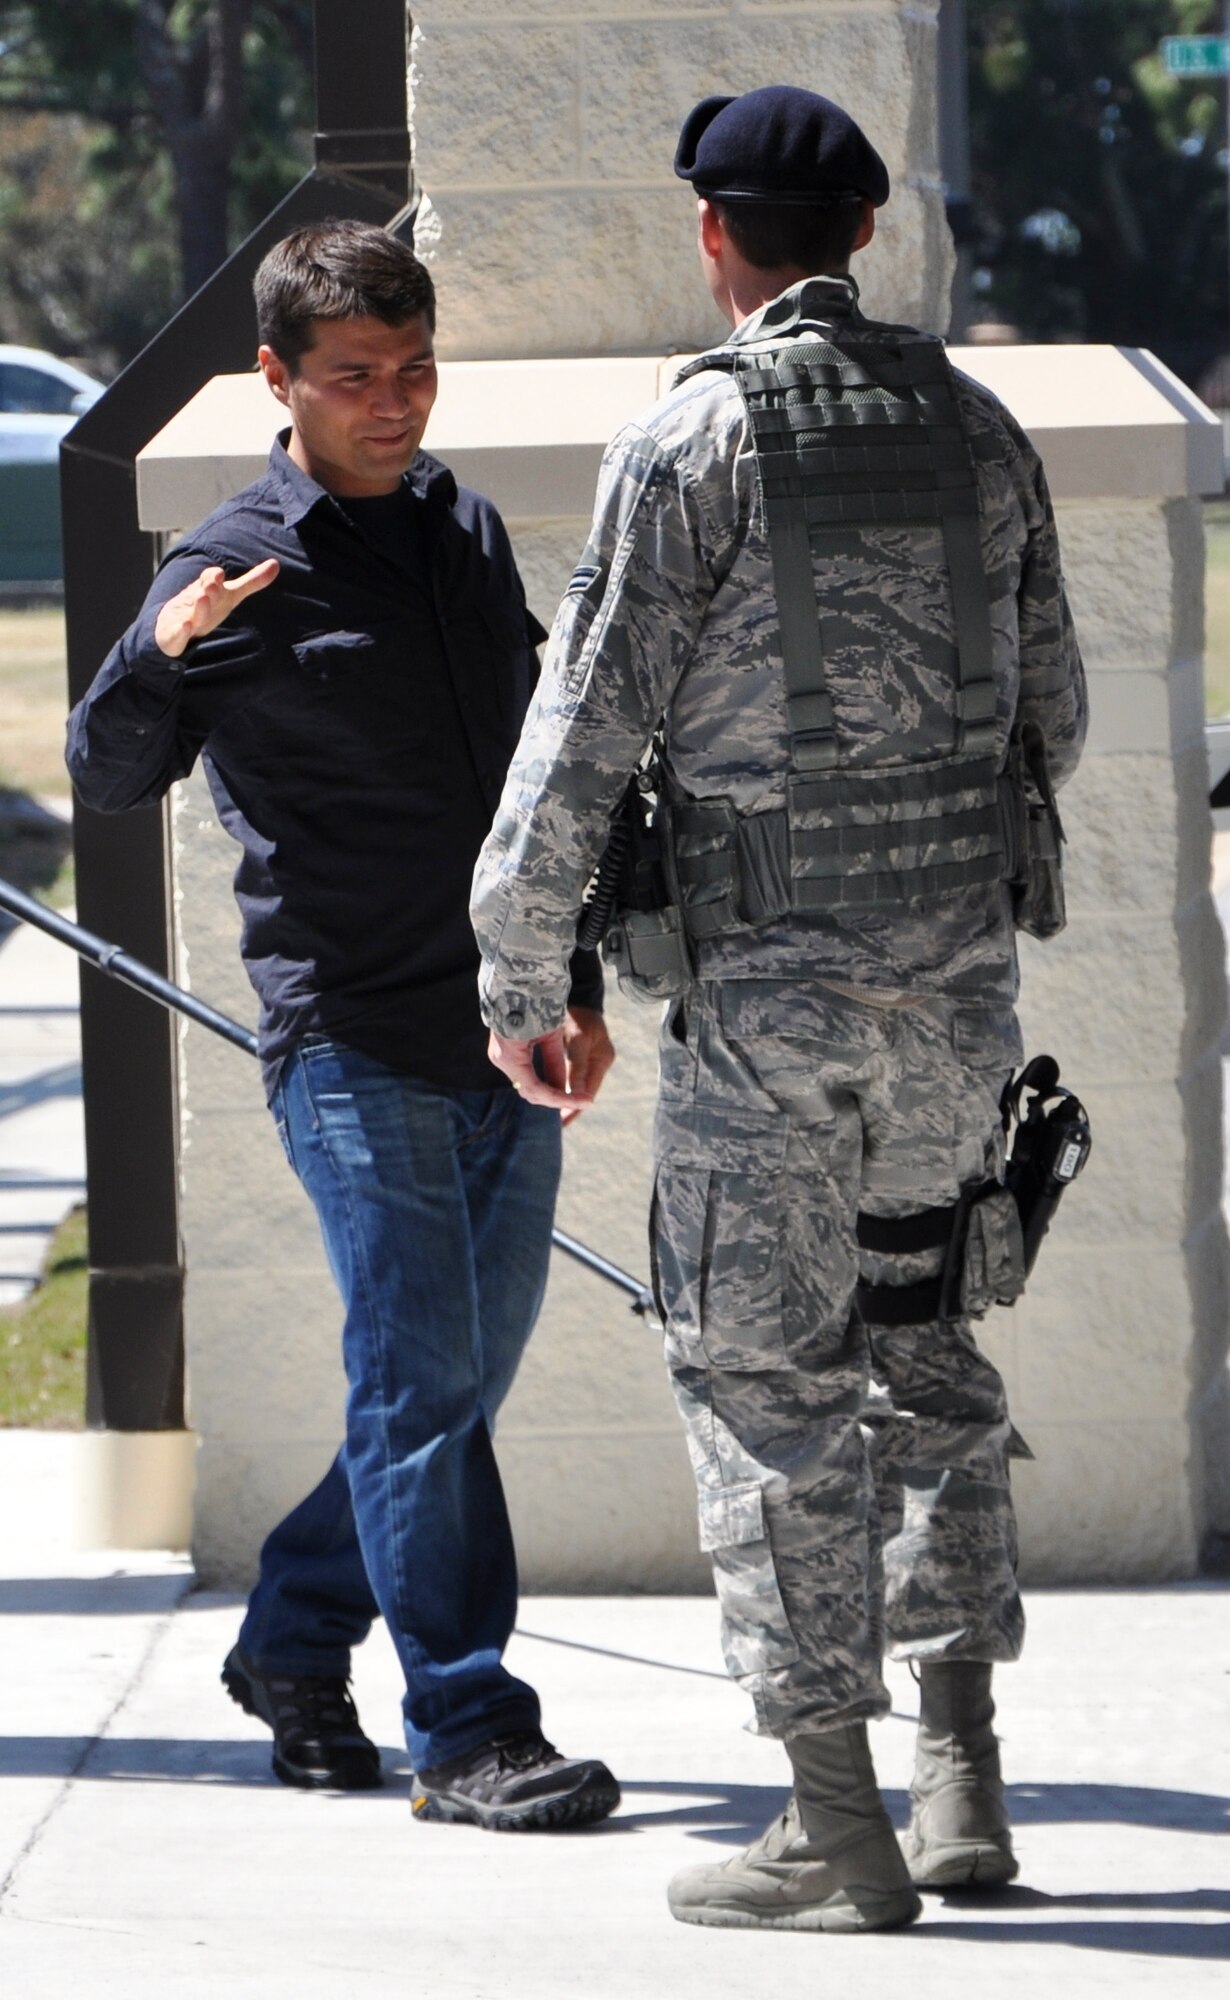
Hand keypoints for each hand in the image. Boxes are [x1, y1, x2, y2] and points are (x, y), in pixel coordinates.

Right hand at [153, 559, 279, 658]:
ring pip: (191, 612)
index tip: (220, 574)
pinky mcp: (174, 635)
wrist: (172, 624)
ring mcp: (183, 617)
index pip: (210, 579)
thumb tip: (276, 564)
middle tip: (214, 583)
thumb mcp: (230, 595)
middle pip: (203, 594)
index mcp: (207, 590)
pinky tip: (186, 626)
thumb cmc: (207, 606)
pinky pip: (177, 633)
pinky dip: (180, 630)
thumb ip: (252, 581)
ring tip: (203, 599)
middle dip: (209, 588)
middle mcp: (195, 602)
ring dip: (198, 607)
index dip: (213, 577)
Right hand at [486, 1009, 614, 1122]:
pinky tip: (561, 1084)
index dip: (562, 1098)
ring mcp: (500, 1056)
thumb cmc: (534, 1004)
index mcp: (511, 1056)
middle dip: (557, 1099)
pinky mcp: (504, 1052)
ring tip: (576, 1095)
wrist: (514, 981)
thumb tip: (566, 1089)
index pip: (537, 1089)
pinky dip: (542, 1081)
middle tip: (582, 1100)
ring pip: (527, 1086)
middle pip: (531, 1092)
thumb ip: (556, 1063)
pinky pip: (525, 1075)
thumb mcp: (551, 1034)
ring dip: (550, 1091)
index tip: (585, 1100)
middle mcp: (501, 1060)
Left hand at [560, 1006, 615, 1119]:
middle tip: (558, 1123)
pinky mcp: (583, 1055)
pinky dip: (563, 1086)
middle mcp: (600, 1062)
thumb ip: (576, 1068)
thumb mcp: (578, 1040)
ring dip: (566, 1098)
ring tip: (554, 1113)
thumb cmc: (578, 1015)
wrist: (580, 998)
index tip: (563, 1120)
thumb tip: (573, 1095)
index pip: (589, 1090)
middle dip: (570, 1106)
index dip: (576, 1106)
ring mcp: (593, 1059)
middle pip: (584, 1092)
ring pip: (578, 1086)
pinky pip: (573, 1077)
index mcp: (602, 1059)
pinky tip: (553, 1093)